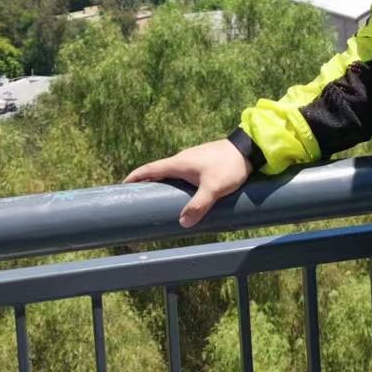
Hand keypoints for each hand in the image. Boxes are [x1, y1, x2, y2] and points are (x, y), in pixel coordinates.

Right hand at [123, 139, 251, 227]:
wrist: (249, 149)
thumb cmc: (229, 166)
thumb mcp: (213, 188)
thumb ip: (198, 205)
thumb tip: (183, 223)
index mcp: (178, 163)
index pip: (149, 169)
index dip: (134, 177)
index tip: (122, 186)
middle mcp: (182, 160)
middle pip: (157, 172)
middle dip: (146, 184)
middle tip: (138, 200)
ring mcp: (192, 161)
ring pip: (171, 174)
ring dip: (162, 184)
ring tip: (158, 201)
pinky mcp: (203, 164)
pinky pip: (182, 175)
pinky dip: (175, 184)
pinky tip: (181, 195)